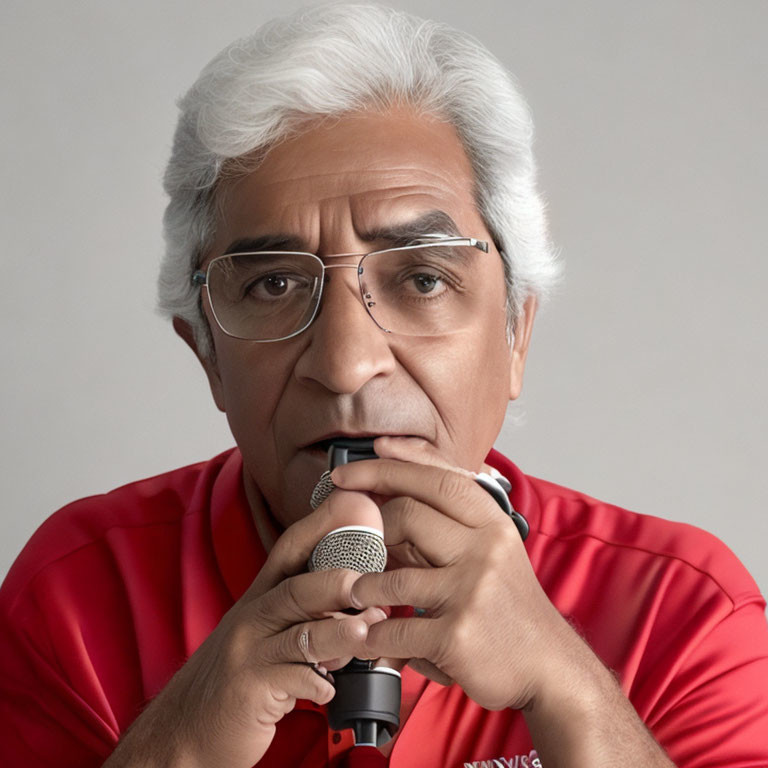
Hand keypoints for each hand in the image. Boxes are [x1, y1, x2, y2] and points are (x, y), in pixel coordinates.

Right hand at [105, 490, 384, 767]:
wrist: (186, 726)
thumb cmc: (239, 673)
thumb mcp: (265, 631)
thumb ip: (304, 611)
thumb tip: (356, 594)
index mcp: (259, 598)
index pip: (289, 550)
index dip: (322, 525)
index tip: (356, 503)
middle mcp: (251, 618)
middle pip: (296, 589)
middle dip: (336, 582)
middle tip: (372, 584)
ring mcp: (248, 653)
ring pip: (300, 635)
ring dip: (339, 633)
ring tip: (369, 630)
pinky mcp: (248, 690)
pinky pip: (292, 681)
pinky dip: (319, 683)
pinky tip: (333, 686)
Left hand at [331, 443, 581, 711]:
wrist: (550, 668)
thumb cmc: (510, 606)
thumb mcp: (493, 550)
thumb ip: (451, 521)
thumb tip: (394, 488)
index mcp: (492, 524)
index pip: (435, 479)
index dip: (386, 469)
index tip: (347, 472)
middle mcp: (485, 551)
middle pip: (406, 515)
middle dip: (372, 530)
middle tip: (361, 549)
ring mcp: (470, 592)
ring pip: (392, 577)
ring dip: (365, 588)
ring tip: (360, 595)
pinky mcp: (456, 635)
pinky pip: (393, 630)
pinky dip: (374, 636)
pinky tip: (373, 636)